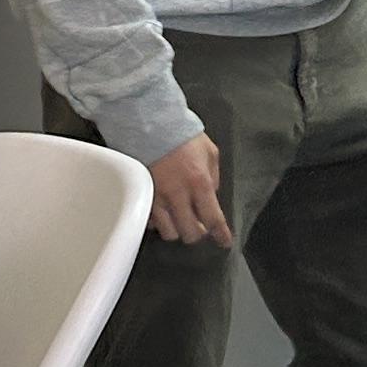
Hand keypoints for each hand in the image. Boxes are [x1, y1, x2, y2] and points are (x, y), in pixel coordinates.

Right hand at [147, 133, 233, 248]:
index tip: (224, 242)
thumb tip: (212, 195)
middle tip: (199, 224)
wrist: (151, 125)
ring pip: (169, 233)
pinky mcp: (142, 197)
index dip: (221, 235)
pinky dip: (159, 221)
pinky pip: (151, 222)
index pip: (213, 219)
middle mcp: (179, 195)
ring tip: (180, 219)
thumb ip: (214, 177)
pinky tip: (164, 212)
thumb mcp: (210, 153)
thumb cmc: (182, 135)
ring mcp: (158, 198)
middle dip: (197, 233)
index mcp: (199, 183)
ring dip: (177, 229)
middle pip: (190, 233)